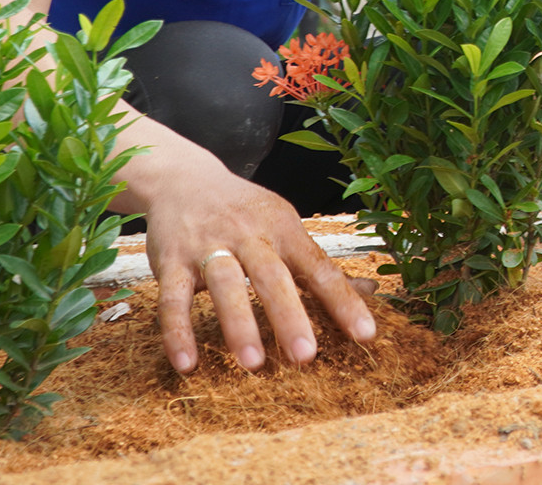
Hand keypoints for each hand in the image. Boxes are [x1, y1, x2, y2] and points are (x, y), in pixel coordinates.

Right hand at [142, 165, 375, 373]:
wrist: (183, 179)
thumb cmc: (245, 212)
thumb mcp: (285, 228)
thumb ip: (319, 265)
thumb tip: (371, 293)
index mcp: (283, 229)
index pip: (318, 268)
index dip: (342, 301)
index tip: (365, 334)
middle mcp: (248, 236)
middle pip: (271, 276)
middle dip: (288, 316)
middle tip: (306, 356)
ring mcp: (207, 247)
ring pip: (224, 285)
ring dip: (239, 325)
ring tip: (254, 363)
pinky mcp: (170, 261)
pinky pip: (172, 299)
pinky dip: (177, 332)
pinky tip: (187, 364)